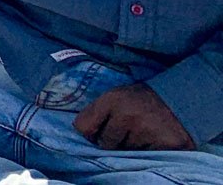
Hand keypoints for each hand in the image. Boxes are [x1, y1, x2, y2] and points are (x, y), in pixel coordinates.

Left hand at [74, 82, 193, 150]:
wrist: (177, 100)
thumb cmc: (138, 102)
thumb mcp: (113, 98)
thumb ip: (93, 114)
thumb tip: (79, 134)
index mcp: (112, 100)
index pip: (84, 127)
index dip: (90, 132)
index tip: (97, 131)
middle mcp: (128, 115)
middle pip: (104, 144)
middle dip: (112, 141)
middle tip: (127, 130)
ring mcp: (147, 131)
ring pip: (125, 153)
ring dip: (130, 148)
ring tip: (141, 133)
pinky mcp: (166, 145)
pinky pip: (145, 158)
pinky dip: (146, 152)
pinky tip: (152, 140)